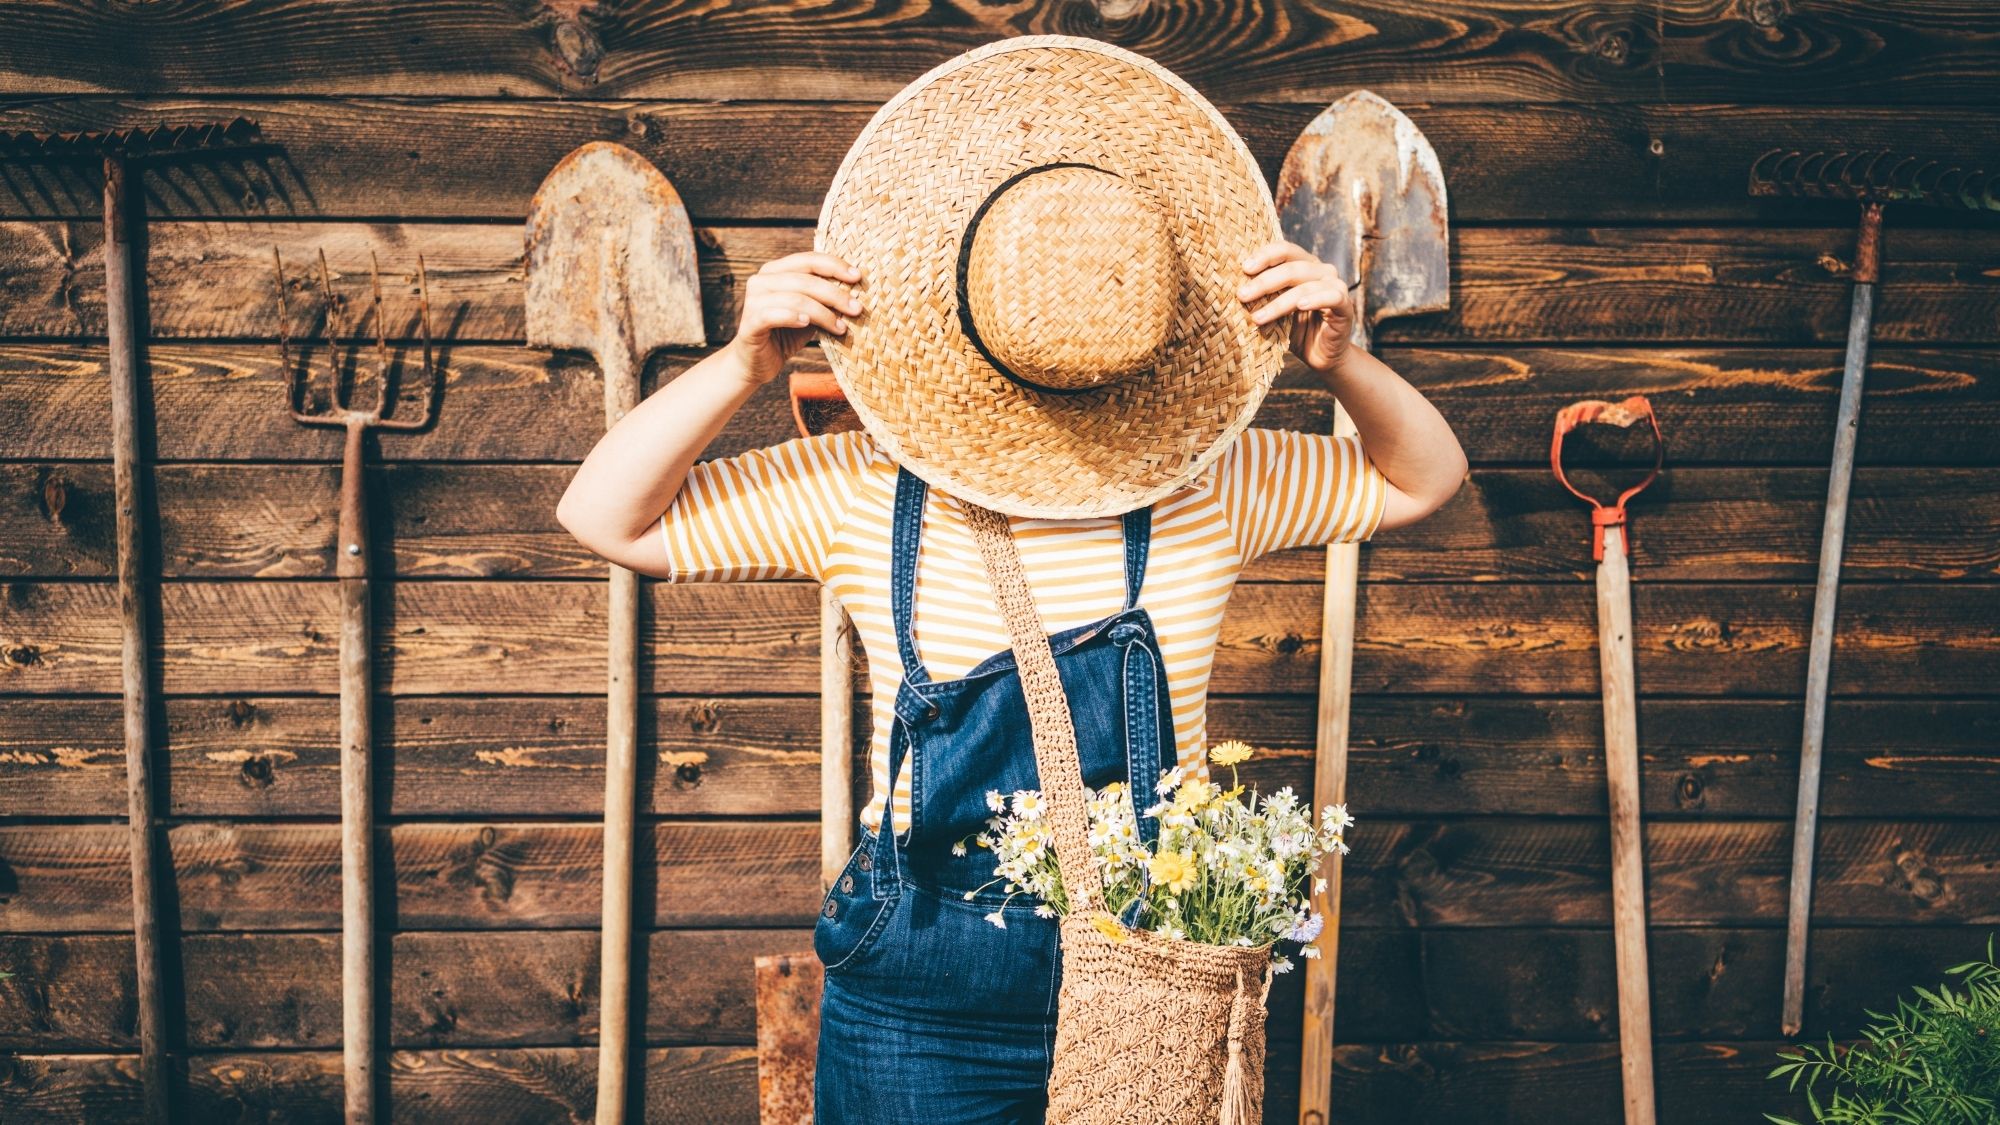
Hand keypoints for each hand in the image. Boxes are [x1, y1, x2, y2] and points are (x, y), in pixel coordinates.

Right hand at [729, 252, 863, 384]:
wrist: (757, 363)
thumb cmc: (786, 335)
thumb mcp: (811, 313)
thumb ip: (824, 300)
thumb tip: (856, 292)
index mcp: (776, 271)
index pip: (808, 260)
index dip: (834, 265)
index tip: (857, 277)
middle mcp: (761, 280)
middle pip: (805, 279)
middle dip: (835, 294)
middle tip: (856, 309)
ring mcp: (753, 301)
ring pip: (795, 298)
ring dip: (823, 313)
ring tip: (841, 327)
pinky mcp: (750, 323)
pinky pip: (774, 315)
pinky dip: (793, 317)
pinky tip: (807, 324)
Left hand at [1237, 239, 1355, 372]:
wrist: (1320, 356)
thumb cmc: (1293, 330)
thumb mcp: (1273, 310)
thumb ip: (1261, 296)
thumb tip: (1227, 286)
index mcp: (1303, 264)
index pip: (1284, 250)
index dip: (1264, 255)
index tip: (1243, 268)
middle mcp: (1321, 270)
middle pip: (1291, 267)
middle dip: (1264, 282)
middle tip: (1242, 296)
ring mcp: (1335, 286)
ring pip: (1305, 285)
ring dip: (1278, 302)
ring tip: (1257, 318)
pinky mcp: (1345, 305)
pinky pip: (1331, 296)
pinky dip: (1315, 299)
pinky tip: (1299, 306)